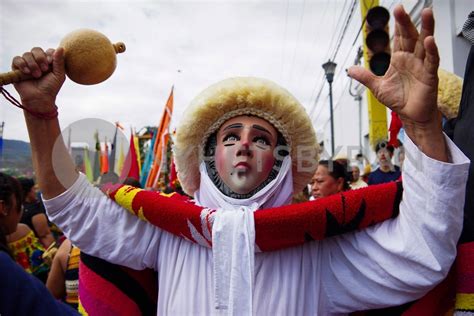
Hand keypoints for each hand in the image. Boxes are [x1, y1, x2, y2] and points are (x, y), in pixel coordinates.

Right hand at [12, 47, 65, 112]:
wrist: (40, 98)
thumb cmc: (51, 88)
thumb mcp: (59, 75)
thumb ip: (59, 61)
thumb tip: (61, 47)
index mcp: (48, 61)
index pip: (48, 51)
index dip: (49, 55)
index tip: (51, 63)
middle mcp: (37, 61)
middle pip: (36, 49)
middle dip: (40, 58)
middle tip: (44, 69)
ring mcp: (27, 64)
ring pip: (27, 54)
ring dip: (32, 64)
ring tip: (36, 75)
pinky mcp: (17, 68)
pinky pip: (17, 59)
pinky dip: (22, 64)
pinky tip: (27, 72)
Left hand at [348, 5, 439, 129]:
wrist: (411, 116)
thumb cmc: (399, 100)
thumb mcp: (377, 87)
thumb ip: (365, 77)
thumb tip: (350, 69)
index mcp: (399, 59)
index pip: (399, 38)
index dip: (398, 25)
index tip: (396, 10)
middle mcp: (412, 59)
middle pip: (411, 36)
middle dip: (406, 22)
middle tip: (401, 9)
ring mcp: (422, 66)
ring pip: (425, 43)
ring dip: (426, 28)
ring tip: (427, 13)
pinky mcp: (429, 76)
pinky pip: (431, 60)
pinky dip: (431, 50)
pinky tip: (429, 40)